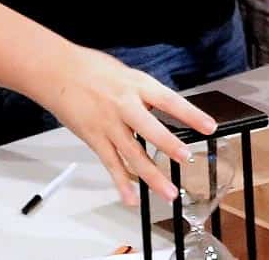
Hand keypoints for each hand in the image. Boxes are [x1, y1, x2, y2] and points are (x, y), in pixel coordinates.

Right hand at [33, 42, 216, 205]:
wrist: (58, 72)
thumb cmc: (93, 69)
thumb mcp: (128, 75)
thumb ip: (146, 94)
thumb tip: (164, 109)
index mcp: (138, 86)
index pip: (170, 101)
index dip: (191, 114)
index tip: (209, 127)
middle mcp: (124, 106)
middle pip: (150, 129)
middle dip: (169, 145)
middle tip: (187, 158)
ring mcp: (108, 125)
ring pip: (132, 154)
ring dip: (151, 176)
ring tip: (168, 192)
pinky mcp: (94, 139)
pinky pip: (110, 164)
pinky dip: (121, 183)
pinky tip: (131, 198)